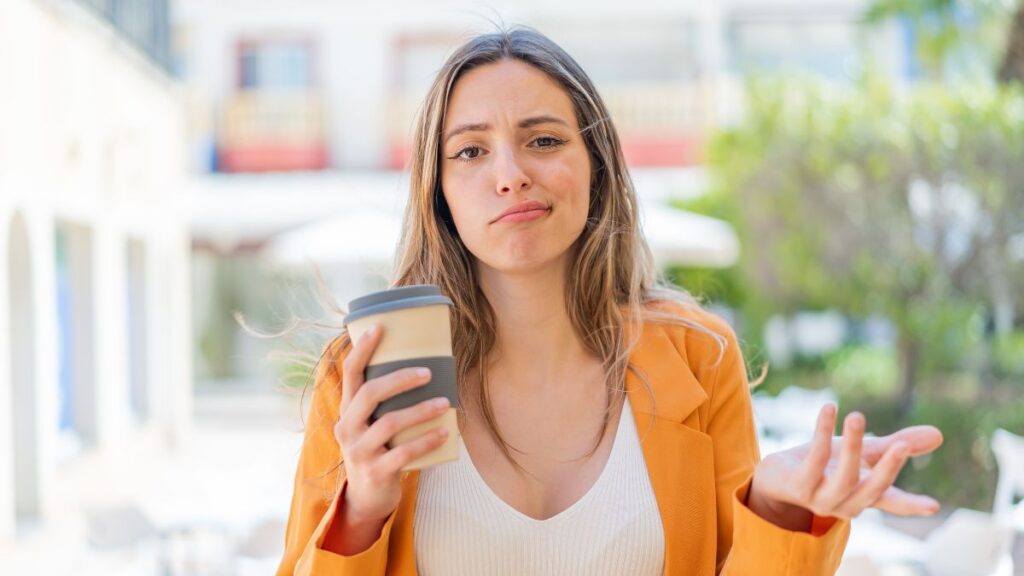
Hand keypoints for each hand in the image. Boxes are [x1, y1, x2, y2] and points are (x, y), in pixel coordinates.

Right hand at [333, 323, 451, 523]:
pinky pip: (403, 453)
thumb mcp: (372, 425)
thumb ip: (385, 403)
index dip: (362, 349)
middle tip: (428, 372)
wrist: (367, 498)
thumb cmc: (378, 450)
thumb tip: (426, 367)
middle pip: (370, 394)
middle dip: (400, 379)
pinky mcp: (375, 472)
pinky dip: (426, 441)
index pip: (350, 373)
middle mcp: (347, 428)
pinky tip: (445, 432)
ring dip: (420, 410)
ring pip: (389, 423)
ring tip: (445, 403)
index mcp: (347, 411)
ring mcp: (358, 451)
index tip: (380, 326)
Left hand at [749, 403, 943, 528]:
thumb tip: (939, 435)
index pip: (891, 502)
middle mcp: (844, 503)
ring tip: (856, 415)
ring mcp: (820, 498)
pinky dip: (822, 431)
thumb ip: (897, 445)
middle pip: (871, 489)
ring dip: (851, 446)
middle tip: (901, 445)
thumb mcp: (863, 453)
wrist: (776, 478)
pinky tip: (829, 408)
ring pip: (843, 476)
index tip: (933, 506)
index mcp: (863, 497)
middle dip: (887, 468)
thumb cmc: (824, 466)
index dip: (911, 505)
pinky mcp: (797, 485)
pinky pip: (814, 459)